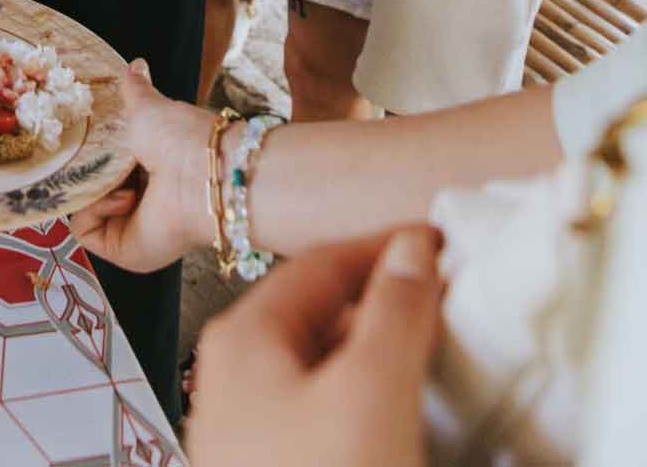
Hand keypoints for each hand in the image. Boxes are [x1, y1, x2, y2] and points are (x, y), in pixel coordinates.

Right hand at [71, 61, 214, 272]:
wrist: (204, 174)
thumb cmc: (182, 139)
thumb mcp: (149, 109)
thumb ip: (135, 91)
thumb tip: (135, 65)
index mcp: (146, 169)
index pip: (104, 163)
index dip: (92, 150)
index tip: (83, 135)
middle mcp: (139, 200)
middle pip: (89, 187)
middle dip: (86, 170)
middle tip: (91, 154)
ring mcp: (129, 226)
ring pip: (82, 208)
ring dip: (93, 188)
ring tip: (122, 174)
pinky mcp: (122, 249)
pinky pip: (85, 231)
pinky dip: (94, 210)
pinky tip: (124, 196)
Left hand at [187, 228, 441, 466]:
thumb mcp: (372, 394)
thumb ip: (395, 312)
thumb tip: (411, 249)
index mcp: (240, 339)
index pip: (320, 262)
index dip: (384, 246)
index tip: (437, 243)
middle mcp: (230, 379)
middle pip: (317, 312)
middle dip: (381, 302)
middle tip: (443, 300)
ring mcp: (245, 430)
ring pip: (321, 367)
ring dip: (374, 354)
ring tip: (430, 357)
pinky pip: (322, 412)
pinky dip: (363, 400)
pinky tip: (396, 419)